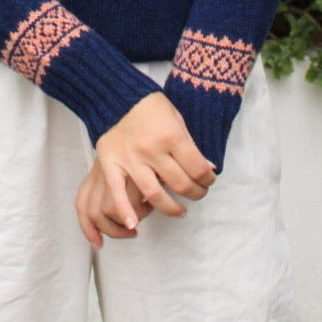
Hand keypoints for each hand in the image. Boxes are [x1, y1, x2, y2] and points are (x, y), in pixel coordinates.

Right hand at [74, 92, 216, 247]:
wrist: (117, 95)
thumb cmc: (150, 105)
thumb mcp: (177, 119)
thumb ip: (191, 146)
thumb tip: (209, 169)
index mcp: (172, 135)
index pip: (197, 168)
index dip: (208, 178)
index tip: (209, 180)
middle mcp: (152, 149)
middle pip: (180, 184)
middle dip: (196, 193)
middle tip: (198, 193)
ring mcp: (131, 159)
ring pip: (155, 195)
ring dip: (172, 208)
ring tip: (180, 210)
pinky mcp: (112, 164)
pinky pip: (118, 193)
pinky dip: (125, 212)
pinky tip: (134, 226)